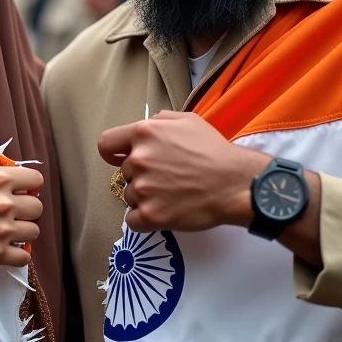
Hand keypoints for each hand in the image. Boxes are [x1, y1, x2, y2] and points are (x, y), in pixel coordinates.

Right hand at [0, 164, 43, 268]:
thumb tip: (12, 176)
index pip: (36, 179)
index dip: (30, 186)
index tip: (22, 193)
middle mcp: (5, 203)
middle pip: (37, 208)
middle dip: (27, 210)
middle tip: (13, 214)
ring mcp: (2, 230)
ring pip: (34, 231)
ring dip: (23, 232)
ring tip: (8, 232)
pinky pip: (24, 258)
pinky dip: (18, 255)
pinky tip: (8, 250)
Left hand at [98, 110, 268, 232]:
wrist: (234, 183)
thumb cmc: (214, 151)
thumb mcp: (188, 120)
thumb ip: (160, 121)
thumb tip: (145, 127)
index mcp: (144, 133)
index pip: (106, 144)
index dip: (112, 153)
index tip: (119, 159)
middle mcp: (139, 159)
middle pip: (125, 173)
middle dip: (141, 176)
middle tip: (167, 178)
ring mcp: (143, 189)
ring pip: (130, 196)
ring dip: (145, 197)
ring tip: (172, 194)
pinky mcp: (151, 215)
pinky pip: (133, 220)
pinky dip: (145, 219)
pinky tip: (164, 211)